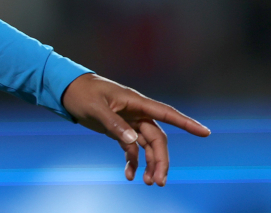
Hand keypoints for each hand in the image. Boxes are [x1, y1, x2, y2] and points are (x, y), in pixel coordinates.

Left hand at [61, 73, 209, 185]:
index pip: (166, 113)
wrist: (67, 90)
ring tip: (147, 182)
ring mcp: (130, 122)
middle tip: (158, 181)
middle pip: (157, 139)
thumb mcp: (96, 107)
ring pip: (147, 146)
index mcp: (136, 102)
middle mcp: (137, 113)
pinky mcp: (120, 130)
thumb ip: (114, 124)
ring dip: (150, 164)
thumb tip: (133, 141)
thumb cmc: (82, 93)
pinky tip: (129, 175)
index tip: (205, 132)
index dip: (186, 123)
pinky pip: (132, 149)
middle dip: (161, 160)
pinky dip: (133, 162)